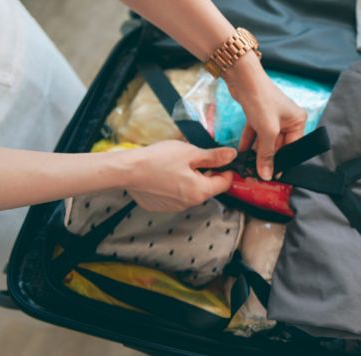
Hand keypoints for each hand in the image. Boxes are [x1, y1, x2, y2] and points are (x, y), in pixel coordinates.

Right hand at [122, 140, 236, 211]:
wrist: (128, 171)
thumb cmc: (158, 160)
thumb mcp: (190, 152)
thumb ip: (213, 157)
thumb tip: (232, 155)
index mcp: (200, 191)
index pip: (225, 183)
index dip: (226, 170)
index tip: (221, 159)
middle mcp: (190, 203)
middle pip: (208, 188)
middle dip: (206, 173)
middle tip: (195, 157)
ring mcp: (175, 207)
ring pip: (192, 191)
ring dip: (191, 179)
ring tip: (177, 164)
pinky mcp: (162, 206)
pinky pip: (176, 195)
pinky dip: (176, 185)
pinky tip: (166, 173)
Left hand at [224, 54, 306, 179]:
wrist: (244, 79)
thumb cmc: (262, 100)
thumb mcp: (267, 131)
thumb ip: (267, 154)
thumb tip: (267, 175)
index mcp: (297, 121)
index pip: (292, 147)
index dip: (282, 162)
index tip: (273, 176)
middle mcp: (287, 119)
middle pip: (278, 145)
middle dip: (267, 158)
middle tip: (257, 173)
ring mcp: (272, 117)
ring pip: (265, 140)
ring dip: (256, 152)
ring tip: (247, 165)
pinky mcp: (259, 114)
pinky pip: (256, 133)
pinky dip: (250, 142)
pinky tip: (242, 153)